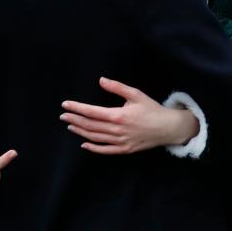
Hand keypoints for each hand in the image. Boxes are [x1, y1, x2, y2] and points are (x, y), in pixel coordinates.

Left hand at [60, 77, 197, 153]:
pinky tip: (84, 144)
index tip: (65, 105)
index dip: (77, 108)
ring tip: (70, 125)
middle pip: (90, 125)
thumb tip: (101, 80)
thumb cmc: (152, 109)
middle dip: (75, 119)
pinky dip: (93, 148)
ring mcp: (121, 142)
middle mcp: (117, 130)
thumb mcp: (135, 94)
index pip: (91, 112)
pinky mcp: (125, 149)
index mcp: (118, 115)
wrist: (168, 128)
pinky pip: (106, 150)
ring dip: (81, 132)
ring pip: (95, 138)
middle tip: (63, 115)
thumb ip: (117, 87)